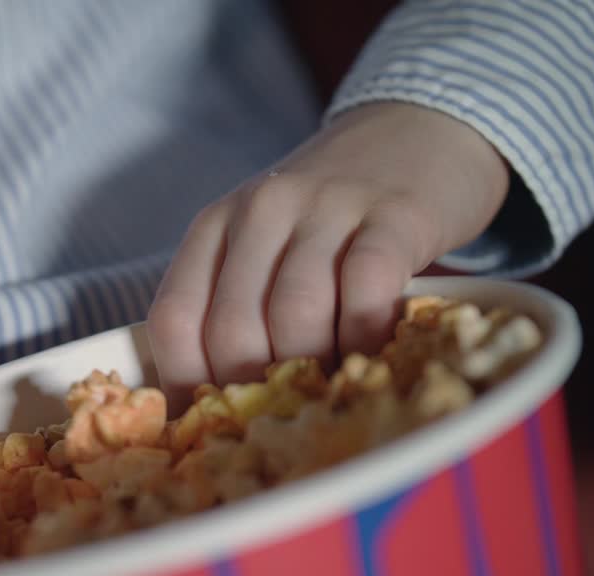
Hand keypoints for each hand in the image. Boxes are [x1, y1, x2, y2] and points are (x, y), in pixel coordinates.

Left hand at [147, 101, 508, 409]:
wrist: (418, 130)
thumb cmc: (333, 214)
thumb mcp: (266, 245)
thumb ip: (237, 307)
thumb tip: (213, 417)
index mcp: (215, 226)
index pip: (175, 320)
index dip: (187, 386)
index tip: (215, 427)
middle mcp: (262, 210)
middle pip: (233, 330)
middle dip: (257, 391)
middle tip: (287, 417)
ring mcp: (327, 207)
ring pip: (295, 316)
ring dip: (313, 372)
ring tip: (330, 393)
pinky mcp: (395, 215)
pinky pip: (367, 291)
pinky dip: (366, 339)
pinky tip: (373, 356)